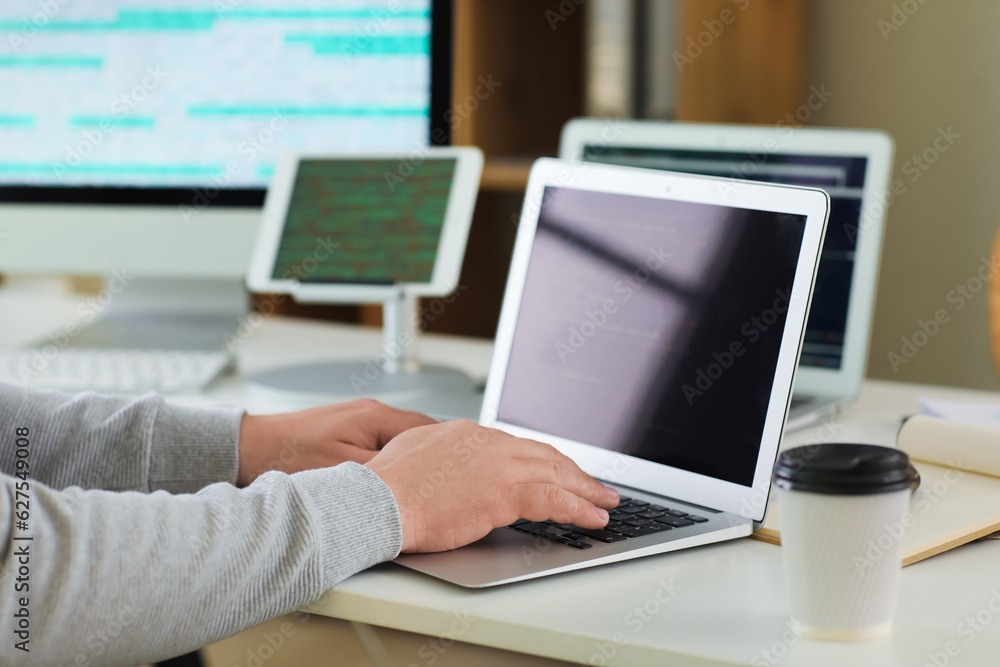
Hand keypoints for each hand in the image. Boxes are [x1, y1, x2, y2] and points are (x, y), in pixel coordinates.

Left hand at [237, 399, 435, 485]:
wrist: (250, 448)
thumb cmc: (288, 456)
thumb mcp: (343, 472)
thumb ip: (384, 473)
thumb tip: (416, 481)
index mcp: (377, 417)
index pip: (431, 430)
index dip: (450, 452)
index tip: (463, 471)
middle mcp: (372, 412)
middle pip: (422, 433)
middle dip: (438, 455)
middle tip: (451, 481)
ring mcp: (360, 418)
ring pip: (404, 438)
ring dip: (417, 457)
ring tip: (428, 483)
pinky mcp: (348, 429)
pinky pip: (385, 442)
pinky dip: (397, 458)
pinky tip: (394, 478)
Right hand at [364, 420, 619, 552]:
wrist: (374, 500)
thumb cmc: (384, 488)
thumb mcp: (414, 457)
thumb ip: (439, 457)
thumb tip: (448, 469)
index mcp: (465, 434)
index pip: (515, 446)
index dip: (541, 460)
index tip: (555, 471)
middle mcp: (486, 442)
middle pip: (543, 455)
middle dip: (573, 472)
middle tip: (594, 486)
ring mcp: (497, 464)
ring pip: (556, 474)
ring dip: (585, 489)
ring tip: (604, 502)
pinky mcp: (503, 491)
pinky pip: (554, 499)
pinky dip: (579, 507)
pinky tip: (593, 517)